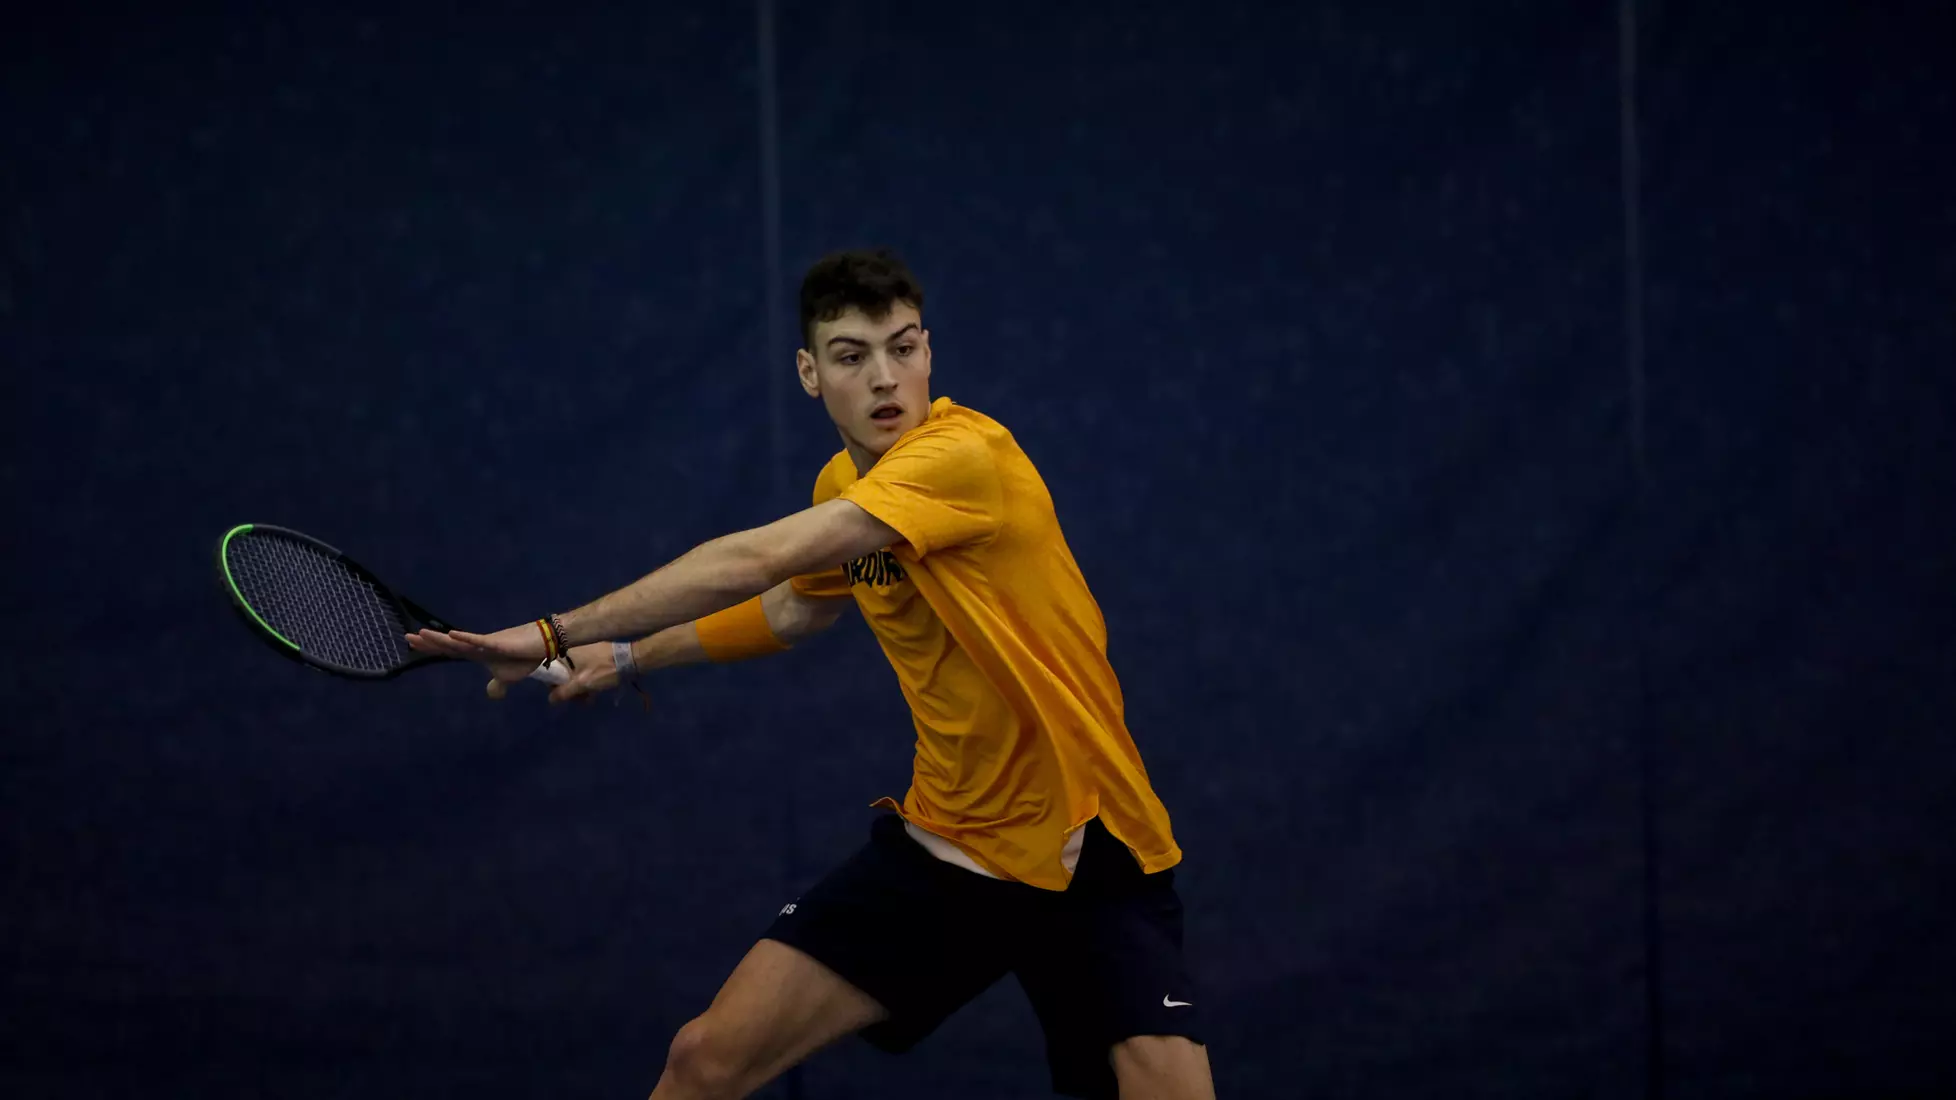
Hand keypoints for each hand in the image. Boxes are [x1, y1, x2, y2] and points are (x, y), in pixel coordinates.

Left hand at [406, 622, 549, 695]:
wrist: (544, 644)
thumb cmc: (524, 657)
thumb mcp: (508, 676)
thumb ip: (498, 684)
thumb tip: (492, 694)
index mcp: (477, 653)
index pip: (450, 651)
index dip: (432, 648)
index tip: (413, 643)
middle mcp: (477, 646)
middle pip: (449, 644)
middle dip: (429, 642)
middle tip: (407, 638)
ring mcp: (486, 643)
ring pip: (459, 641)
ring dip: (441, 639)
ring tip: (421, 634)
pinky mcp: (498, 642)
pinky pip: (479, 640)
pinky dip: (465, 638)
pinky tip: (451, 634)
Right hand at [543, 642, 628, 705]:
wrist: (631, 659)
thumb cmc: (604, 670)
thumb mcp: (582, 684)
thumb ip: (564, 692)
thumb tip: (551, 700)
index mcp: (566, 651)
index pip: (551, 668)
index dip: (553, 683)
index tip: (560, 694)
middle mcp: (573, 649)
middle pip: (564, 672)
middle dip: (570, 689)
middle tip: (578, 701)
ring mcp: (586, 651)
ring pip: (576, 672)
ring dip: (580, 687)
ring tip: (588, 701)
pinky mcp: (596, 655)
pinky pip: (586, 669)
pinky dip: (588, 680)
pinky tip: (594, 694)